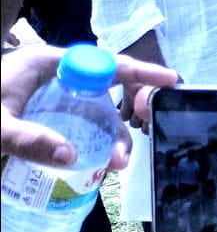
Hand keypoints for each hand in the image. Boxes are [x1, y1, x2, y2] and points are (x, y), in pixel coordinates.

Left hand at [3, 45, 177, 167]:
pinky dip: (89, 141)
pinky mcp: (38, 114)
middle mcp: (51, 76)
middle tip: (124, 157)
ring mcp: (45, 96)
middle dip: (120, 124)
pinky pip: (75, 123)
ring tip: (110, 167)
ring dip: (106, 138)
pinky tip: (90, 163)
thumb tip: (72, 158)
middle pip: (103, 92)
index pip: (104, 64)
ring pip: (91, 112)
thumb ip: (28, 140)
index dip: (140, 73)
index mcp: (45, 65)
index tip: (172, 82)